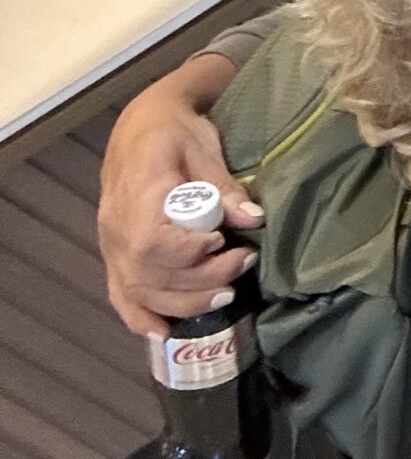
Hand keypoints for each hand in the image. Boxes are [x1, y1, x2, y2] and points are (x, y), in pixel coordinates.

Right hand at [98, 55, 258, 336]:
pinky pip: (119, 294)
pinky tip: (162, 331)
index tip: (224, 240)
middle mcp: (115, 227)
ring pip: (137, 290)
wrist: (142, 126)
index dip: (190, 252)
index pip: (152, 242)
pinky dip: (139, 316)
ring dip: (182, 302)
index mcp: (137, 195)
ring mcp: (109, 245)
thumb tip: (253, 219)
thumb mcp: (205, 147)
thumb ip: (225, 186)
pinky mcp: (112, 255)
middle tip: (244, 263)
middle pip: (149, 273)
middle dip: (201, 280)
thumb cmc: (177, 132)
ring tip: (225, 294)